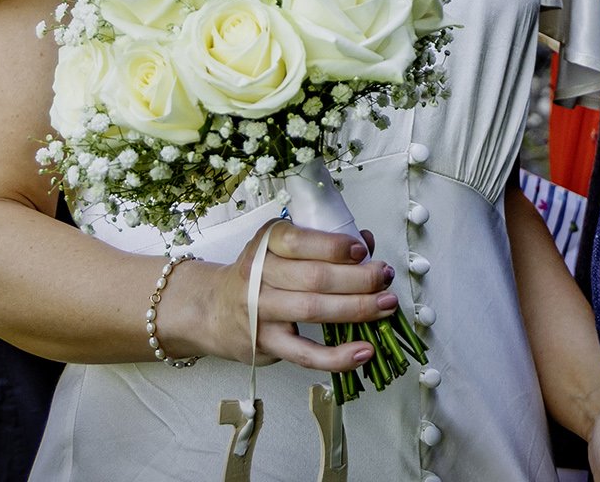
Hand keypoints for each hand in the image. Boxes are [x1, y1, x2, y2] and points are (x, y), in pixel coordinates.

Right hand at [212, 220, 398, 373]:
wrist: (214, 310)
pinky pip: (305, 354)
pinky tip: (364, 351)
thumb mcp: (283, 249)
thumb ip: (323, 243)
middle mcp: (258, 275)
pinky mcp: (266, 344)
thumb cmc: (259, 274)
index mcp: (267, 243)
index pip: (300, 242)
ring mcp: (259, 312)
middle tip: (384, 278)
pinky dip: (337, 356)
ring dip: (356, 309)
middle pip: (314, 278)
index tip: (363, 251)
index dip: (334, 247)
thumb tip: (366, 242)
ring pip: (313, 311)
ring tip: (385, 306)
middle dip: (358, 278)